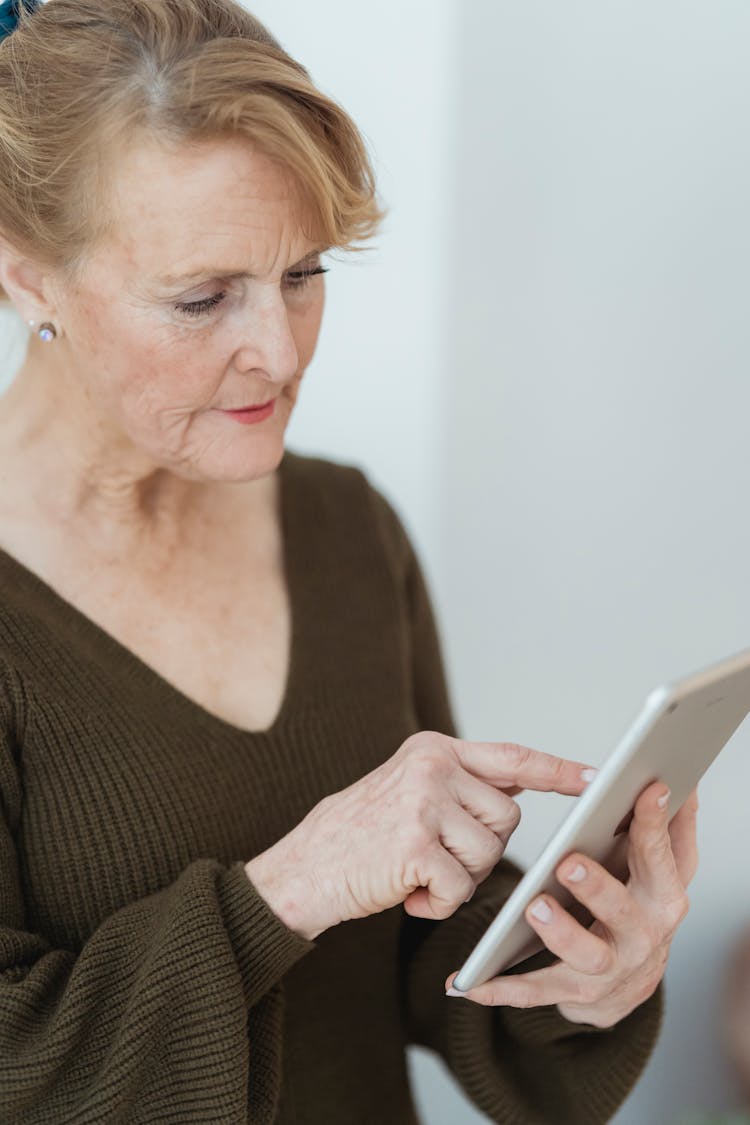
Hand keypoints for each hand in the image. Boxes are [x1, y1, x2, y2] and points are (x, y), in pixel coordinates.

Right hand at [245, 730, 595, 940]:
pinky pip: (460, 888)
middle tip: (434, 857)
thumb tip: (524, 782)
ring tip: (414, 873)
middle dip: (482, 849)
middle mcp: (432, 766)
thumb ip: (463, 783)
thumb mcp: (410, 789)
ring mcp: (423, 803)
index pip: (512, 757)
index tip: (597, 778)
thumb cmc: (361, 836)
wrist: (303, 869)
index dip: (558, 769)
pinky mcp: (415, 845)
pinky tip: (405, 894)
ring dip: (458, 879)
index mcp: (434, 748)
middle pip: (507, 818)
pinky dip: (437, 904)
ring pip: (489, 855)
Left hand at [446, 781, 698, 1028]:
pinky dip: (501, 988)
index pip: (662, 856)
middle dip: (598, 887)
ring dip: (560, 932)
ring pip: (588, 955)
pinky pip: (536, 991)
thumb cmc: (638, 906)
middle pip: (625, 911)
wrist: (631, 981)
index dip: (656, 825)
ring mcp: (611, 968)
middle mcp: (644, 934)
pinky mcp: (577, 993)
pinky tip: (466, 982)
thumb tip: (675, 779)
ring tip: (533, 908)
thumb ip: (665, 825)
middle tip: (569, 862)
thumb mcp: (657, 866)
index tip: (646, 790)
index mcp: (662, 893)